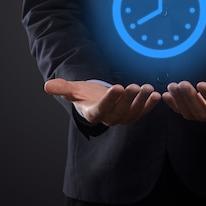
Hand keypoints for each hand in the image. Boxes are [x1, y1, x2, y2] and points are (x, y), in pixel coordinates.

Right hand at [44, 79, 160, 125]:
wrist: (97, 99)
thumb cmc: (84, 94)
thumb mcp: (73, 90)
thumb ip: (63, 88)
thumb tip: (47, 86)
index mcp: (93, 113)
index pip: (102, 108)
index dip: (110, 99)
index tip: (118, 87)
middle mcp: (109, 119)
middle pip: (120, 111)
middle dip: (129, 99)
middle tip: (135, 86)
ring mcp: (122, 118)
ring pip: (133, 112)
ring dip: (142, 101)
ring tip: (148, 88)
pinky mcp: (133, 115)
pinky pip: (142, 112)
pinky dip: (150, 105)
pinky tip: (157, 95)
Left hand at [162, 70, 205, 122]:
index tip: (201, 83)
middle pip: (201, 112)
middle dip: (190, 98)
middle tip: (182, 84)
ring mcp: (204, 115)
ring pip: (189, 113)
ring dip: (179, 100)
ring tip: (173, 86)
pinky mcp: (194, 112)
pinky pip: (182, 112)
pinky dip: (172, 104)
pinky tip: (165, 94)